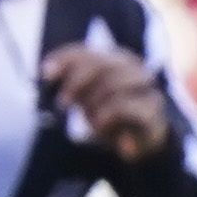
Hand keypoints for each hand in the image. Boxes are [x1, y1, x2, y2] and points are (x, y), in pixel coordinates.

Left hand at [41, 41, 174, 160]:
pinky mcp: (152, 111)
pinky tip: (101, 128)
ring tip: (90, 121)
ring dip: (95, 104)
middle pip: (102, 64)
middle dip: (77, 82)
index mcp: (117, 59)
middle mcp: (135, 69)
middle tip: (63, 103)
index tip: (45, 74)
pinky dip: (107, 117)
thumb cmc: (109, 115)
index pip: (86, 52)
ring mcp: (146, 88)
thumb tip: (43, 72)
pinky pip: (124, 107)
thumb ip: (69, 80)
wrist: (140, 144)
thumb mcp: (86, 97)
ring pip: (115, 84)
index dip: (64, 59)